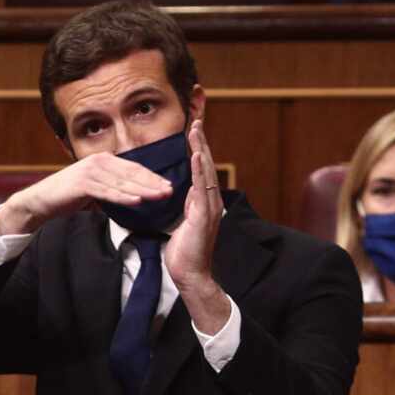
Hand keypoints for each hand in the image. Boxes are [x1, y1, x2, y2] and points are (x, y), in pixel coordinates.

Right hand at [0, 152, 172, 236]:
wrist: (41, 201)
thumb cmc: (68, 196)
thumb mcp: (94, 189)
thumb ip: (112, 188)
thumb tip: (132, 195)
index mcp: (104, 160)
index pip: (133, 169)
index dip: (152, 177)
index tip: (168, 185)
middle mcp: (99, 161)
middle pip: (131, 174)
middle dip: (152, 183)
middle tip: (170, 190)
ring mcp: (90, 171)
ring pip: (122, 183)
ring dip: (143, 190)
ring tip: (159, 196)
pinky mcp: (82, 183)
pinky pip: (107, 192)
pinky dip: (123, 197)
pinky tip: (137, 201)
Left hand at [166, 120, 231, 330]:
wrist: (190, 274)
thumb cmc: (185, 252)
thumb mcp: (183, 222)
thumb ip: (187, 206)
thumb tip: (186, 192)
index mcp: (204, 201)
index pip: (201, 170)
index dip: (197, 150)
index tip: (191, 132)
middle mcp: (211, 201)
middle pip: (206, 165)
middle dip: (200, 143)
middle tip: (195, 121)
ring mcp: (210, 207)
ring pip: (206, 172)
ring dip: (201, 150)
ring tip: (195, 130)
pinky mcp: (204, 216)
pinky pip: (203, 188)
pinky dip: (201, 170)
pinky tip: (197, 155)